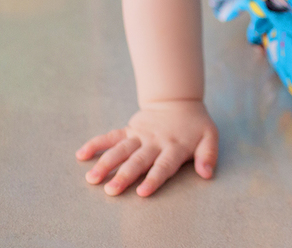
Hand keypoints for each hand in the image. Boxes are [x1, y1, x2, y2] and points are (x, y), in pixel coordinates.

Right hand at [75, 99, 217, 196]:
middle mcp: (155, 142)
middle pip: (138, 161)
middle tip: (111, 190)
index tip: (142, 192)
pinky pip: (111, 137)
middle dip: (124, 176)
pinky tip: (81, 154)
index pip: (163, 166)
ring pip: (121, 150)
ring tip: (92, 178)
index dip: (153, 179)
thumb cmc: (195, 124)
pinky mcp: (129, 130)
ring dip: (106, 163)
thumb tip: (207, 173)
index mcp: (174, 147)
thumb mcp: (210, 136)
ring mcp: (140, 136)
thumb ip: (208, 155)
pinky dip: (96, 144)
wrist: (178, 100)